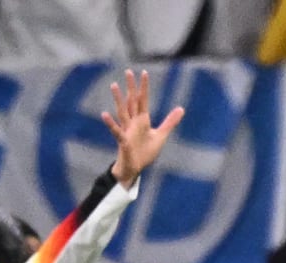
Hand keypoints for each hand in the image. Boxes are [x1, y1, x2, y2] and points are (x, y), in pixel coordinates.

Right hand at [103, 69, 184, 188]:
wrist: (135, 168)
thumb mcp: (160, 135)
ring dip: (118, 99)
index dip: (144, 87)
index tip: (144, 72)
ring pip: (122, 111)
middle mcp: (133, 122)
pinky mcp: (123, 141)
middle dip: (131, 87)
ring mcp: (127, 130)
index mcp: (142, 120)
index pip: (143, 100)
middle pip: (131, 101)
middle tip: (128, 71)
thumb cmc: (145, 152)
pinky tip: (104, 114)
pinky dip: (110, 123)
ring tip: (114, 85)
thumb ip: (169, 122)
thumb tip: (181, 109)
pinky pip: (116, 130)